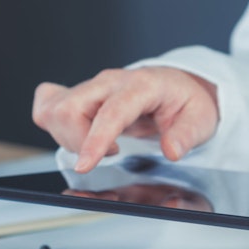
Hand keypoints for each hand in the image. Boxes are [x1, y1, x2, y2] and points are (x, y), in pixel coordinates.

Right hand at [32, 66, 218, 172]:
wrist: (178, 85)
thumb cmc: (185, 101)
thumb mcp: (200, 119)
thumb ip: (186, 135)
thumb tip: (172, 151)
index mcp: (141, 85)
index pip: (110, 112)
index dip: (94, 140)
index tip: (84, 165)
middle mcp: (111, 82)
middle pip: (69, 108)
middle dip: (78, 141)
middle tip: (111, 153)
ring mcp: (93, 86)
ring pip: (54, 109)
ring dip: (68, 137)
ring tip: (99, 144)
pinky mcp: (80, 93)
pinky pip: (47, 104)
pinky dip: (53, 124)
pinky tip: (74, 133)